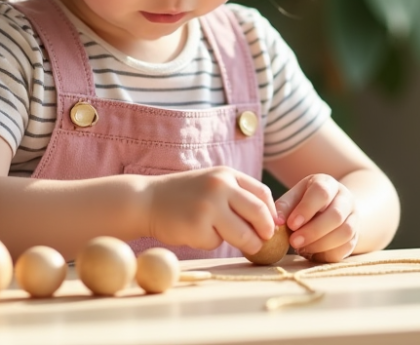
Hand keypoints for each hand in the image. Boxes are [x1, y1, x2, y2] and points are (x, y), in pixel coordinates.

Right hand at [144, 167, 276, 254]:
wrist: (148, 200)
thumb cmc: (185, 196)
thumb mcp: (213, 184)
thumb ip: (238, 196)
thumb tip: (272, 222)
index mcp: (227, 174)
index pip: (262, 194)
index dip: (271, 213)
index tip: (271, 226)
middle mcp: (220, 187)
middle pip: (259, 214)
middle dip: (265, 232)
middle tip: (263, 242)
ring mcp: (208, 207)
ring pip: (244, 234)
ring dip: (246, 244)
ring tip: (238, 244)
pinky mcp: (197, 227)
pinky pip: (217, 242)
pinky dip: (212, 242)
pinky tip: (196, 232)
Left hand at [276, 174, 357, 262]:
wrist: (330, 210)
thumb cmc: (306, 202)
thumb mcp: (294, 198)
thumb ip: (285, 207)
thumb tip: (277, 222)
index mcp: (328, 184)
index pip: (321, 192)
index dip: (306, 209)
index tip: (290, 224)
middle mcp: (345, 199)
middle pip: (336, 215)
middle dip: (313, 231)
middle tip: (293, 242)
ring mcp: (353, 218)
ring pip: (345, 232)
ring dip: (321, 244)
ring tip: (302, 248)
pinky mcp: (354, 237)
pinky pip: (346, 248)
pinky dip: (328, 253)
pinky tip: (312, 253)